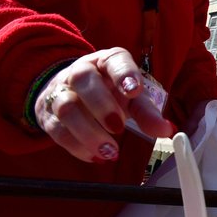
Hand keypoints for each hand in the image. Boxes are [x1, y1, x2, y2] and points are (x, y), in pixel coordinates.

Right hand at [34, 48, 172, 162]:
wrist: (73, 92)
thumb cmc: (111, 92)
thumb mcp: (133, 98)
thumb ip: (148, 113)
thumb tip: (167, 129)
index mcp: (107, 61)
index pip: (114, 60)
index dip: (124, 74)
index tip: (135, 91)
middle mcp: (80, 71)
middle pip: (83, 79)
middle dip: (102, 105)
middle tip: (119, 127)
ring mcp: (60, 91)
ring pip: (66, 107)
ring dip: (88, 132)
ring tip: (111, 150)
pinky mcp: (48, 114)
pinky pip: (57, 130)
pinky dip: (77, 146)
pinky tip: (95, 156)